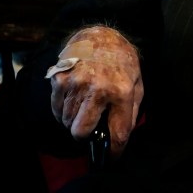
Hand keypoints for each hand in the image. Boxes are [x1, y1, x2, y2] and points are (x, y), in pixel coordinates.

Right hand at [49, 25, 143, 158]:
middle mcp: (97, 89)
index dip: (113, 152)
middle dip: (85, 135)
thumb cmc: (121, 62)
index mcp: (121, 92)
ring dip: (74, 120)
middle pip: (81, 132)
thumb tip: (119, 139)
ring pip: (67, 122)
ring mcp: (75, 84)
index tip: (109, 159)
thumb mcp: (136, 84)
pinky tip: (73, 100)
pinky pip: (56, 110)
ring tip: (84, 106)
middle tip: (91, 126)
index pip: (117, 134)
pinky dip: (63, 111)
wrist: (100, 34)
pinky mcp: (59, 79)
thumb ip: (130, 112)